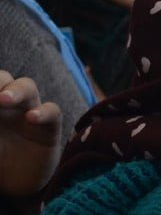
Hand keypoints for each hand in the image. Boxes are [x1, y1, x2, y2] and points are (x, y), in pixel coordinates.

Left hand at [0, 70, 62, 196]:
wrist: (15, 184)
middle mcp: (8, 106)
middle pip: (5, 79)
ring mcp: (29, 114)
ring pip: (28, 88)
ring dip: (16, 91)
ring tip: (3, 99)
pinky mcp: (49, 128)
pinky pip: (52, 112)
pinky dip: (43, 112)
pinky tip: (31, 118)